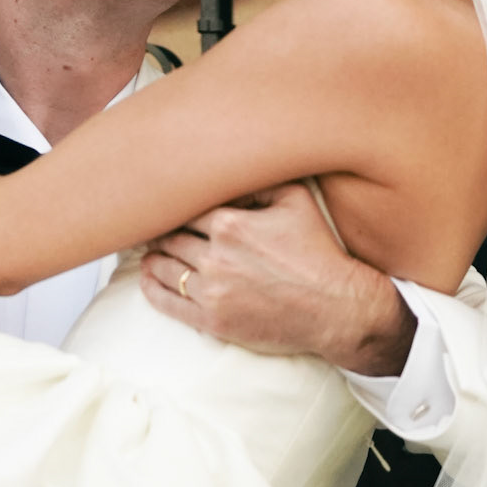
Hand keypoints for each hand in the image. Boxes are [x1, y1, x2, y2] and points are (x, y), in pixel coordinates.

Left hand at [140, 183, 416, 374]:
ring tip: (151, 251)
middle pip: (169, 237)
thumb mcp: (297, 200)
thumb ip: (259, 180)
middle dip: (161, 230)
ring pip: (164, 268)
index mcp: (231, 224)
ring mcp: (212, 291)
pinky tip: (148, 279)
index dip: (174, 205)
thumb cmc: (319, 252)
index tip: (165, 203)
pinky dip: (152, 288)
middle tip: (151, 226)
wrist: (338, 308)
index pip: (185, 208)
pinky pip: (167, 302)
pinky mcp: (213, 320)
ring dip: (154, 257)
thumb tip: (229, 166)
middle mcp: (216, 256)